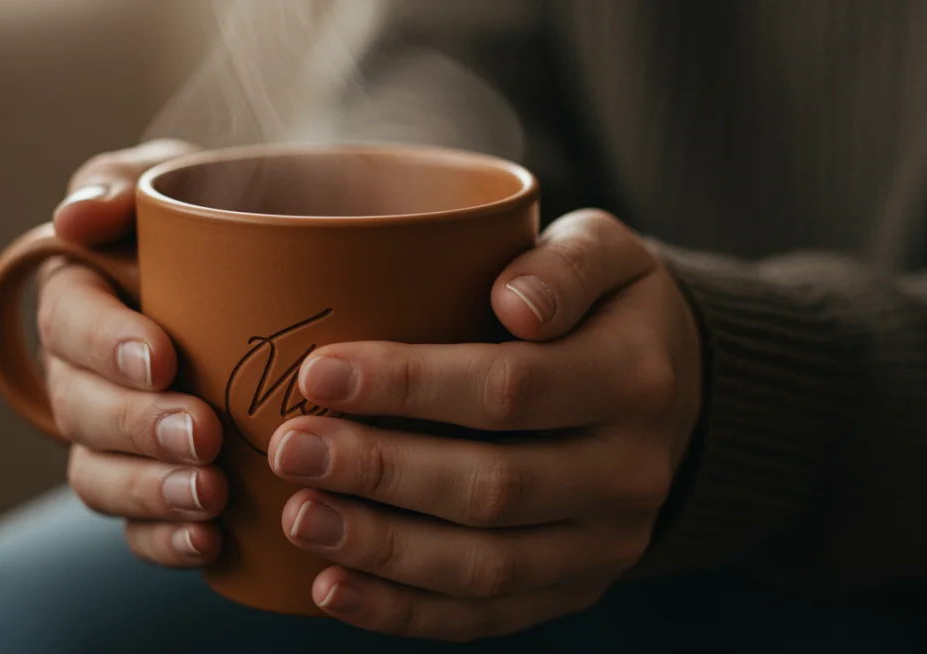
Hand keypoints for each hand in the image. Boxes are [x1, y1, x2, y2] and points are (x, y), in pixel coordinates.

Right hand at [38, 140, 229, 567]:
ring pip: (100, 476)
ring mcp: (113, 437)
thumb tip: (75, 217)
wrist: (271, 275)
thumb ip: (122, 185)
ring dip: (151, 490)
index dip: (107, 346)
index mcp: (80, 297)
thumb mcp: (175, 182)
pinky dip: (164, 540)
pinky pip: (135, 528)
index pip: (70, 322)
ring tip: (210, 494)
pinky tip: (209, 543)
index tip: (162, 358)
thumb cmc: (214, 218)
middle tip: (203, 433)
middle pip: (83, 409)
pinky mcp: (149, 484)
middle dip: (138, 426)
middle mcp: (83, 373)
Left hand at [268, 209, 702, 640]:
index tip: (318, 372)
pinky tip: (333, 589)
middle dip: (380, 472)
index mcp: (634, 379)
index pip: (512, 388)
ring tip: (299, 518)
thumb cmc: (603, 307)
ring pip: (485, 566)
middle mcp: (630, 473)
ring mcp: (606, 545)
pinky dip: (404, 612)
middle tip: (289, 450)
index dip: (410, 386)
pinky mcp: (574, 588)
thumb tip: (515, 302)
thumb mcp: (604, 252)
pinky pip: (486, 616)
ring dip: (382, 549)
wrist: (665, 390)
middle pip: (493, 487)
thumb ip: (564, 265)